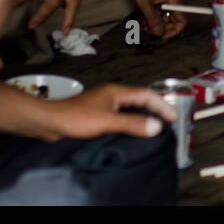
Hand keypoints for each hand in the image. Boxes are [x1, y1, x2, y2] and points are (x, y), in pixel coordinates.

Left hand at [53, 84, 177, 140]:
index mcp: (118, 92)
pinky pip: (122, 115)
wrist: (49, 121)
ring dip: (144, 115)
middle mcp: (113, 95)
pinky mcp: (97, 114)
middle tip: (169, 122)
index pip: (148, 95)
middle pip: (141, 99)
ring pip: (131, 107)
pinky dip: (132, 121)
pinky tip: (132, 132)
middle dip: (157, 108)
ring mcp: (105, 104)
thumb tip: (156, 126)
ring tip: (155, 127)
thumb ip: (132, 123)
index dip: (163, 105)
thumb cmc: (75, 117)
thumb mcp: (107, 121)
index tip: (174, 117)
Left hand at [118, 0, 185, 39]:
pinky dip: (151, 17)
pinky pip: (158, 10)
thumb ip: (152, 19)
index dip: (173, 31)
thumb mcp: (144, 2)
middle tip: (148, 31)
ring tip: (143, 26)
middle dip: (162, 28)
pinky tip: (143, 20)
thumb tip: (159, 33)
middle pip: (173, 20)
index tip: (161, 37)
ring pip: (164, 16)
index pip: (182, 20)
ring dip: (155, 23)